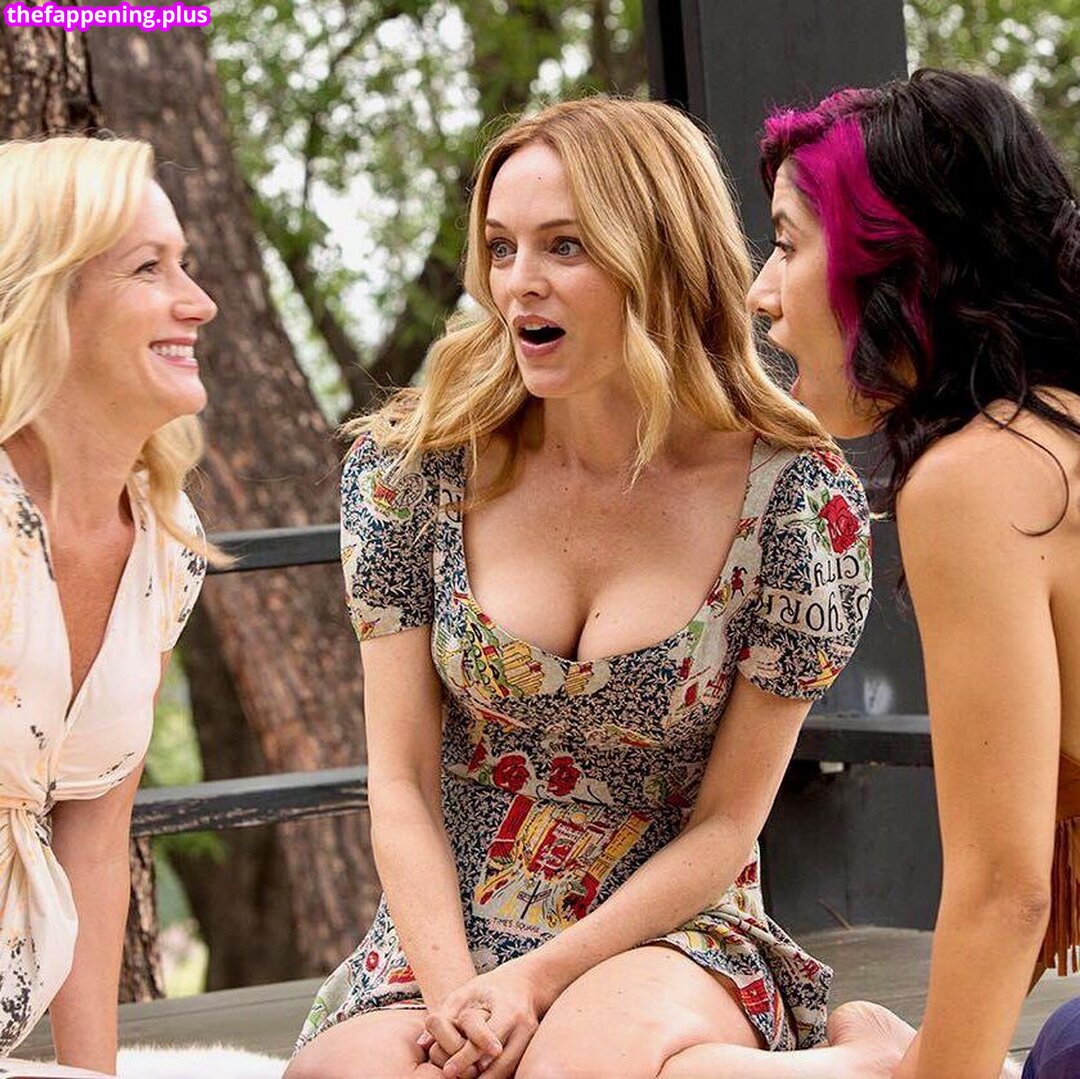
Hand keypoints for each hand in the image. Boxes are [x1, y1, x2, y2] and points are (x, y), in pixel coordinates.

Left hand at [419, 958, 543, 1078]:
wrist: (527, 982)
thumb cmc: (490, 987)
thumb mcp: (467, 992)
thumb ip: (446, 1014)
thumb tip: (423, 1043)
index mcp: (508, 1009)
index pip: (485, 1039)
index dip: (465, 1057)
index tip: (447, 1070)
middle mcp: (524, 1027)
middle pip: (501, 1062)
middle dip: (478, 1077)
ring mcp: (531, 1039)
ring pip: (509, 1070)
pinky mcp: (532, 1048)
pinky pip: (514, 1069)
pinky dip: (497, 1077)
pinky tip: (480, 1078)